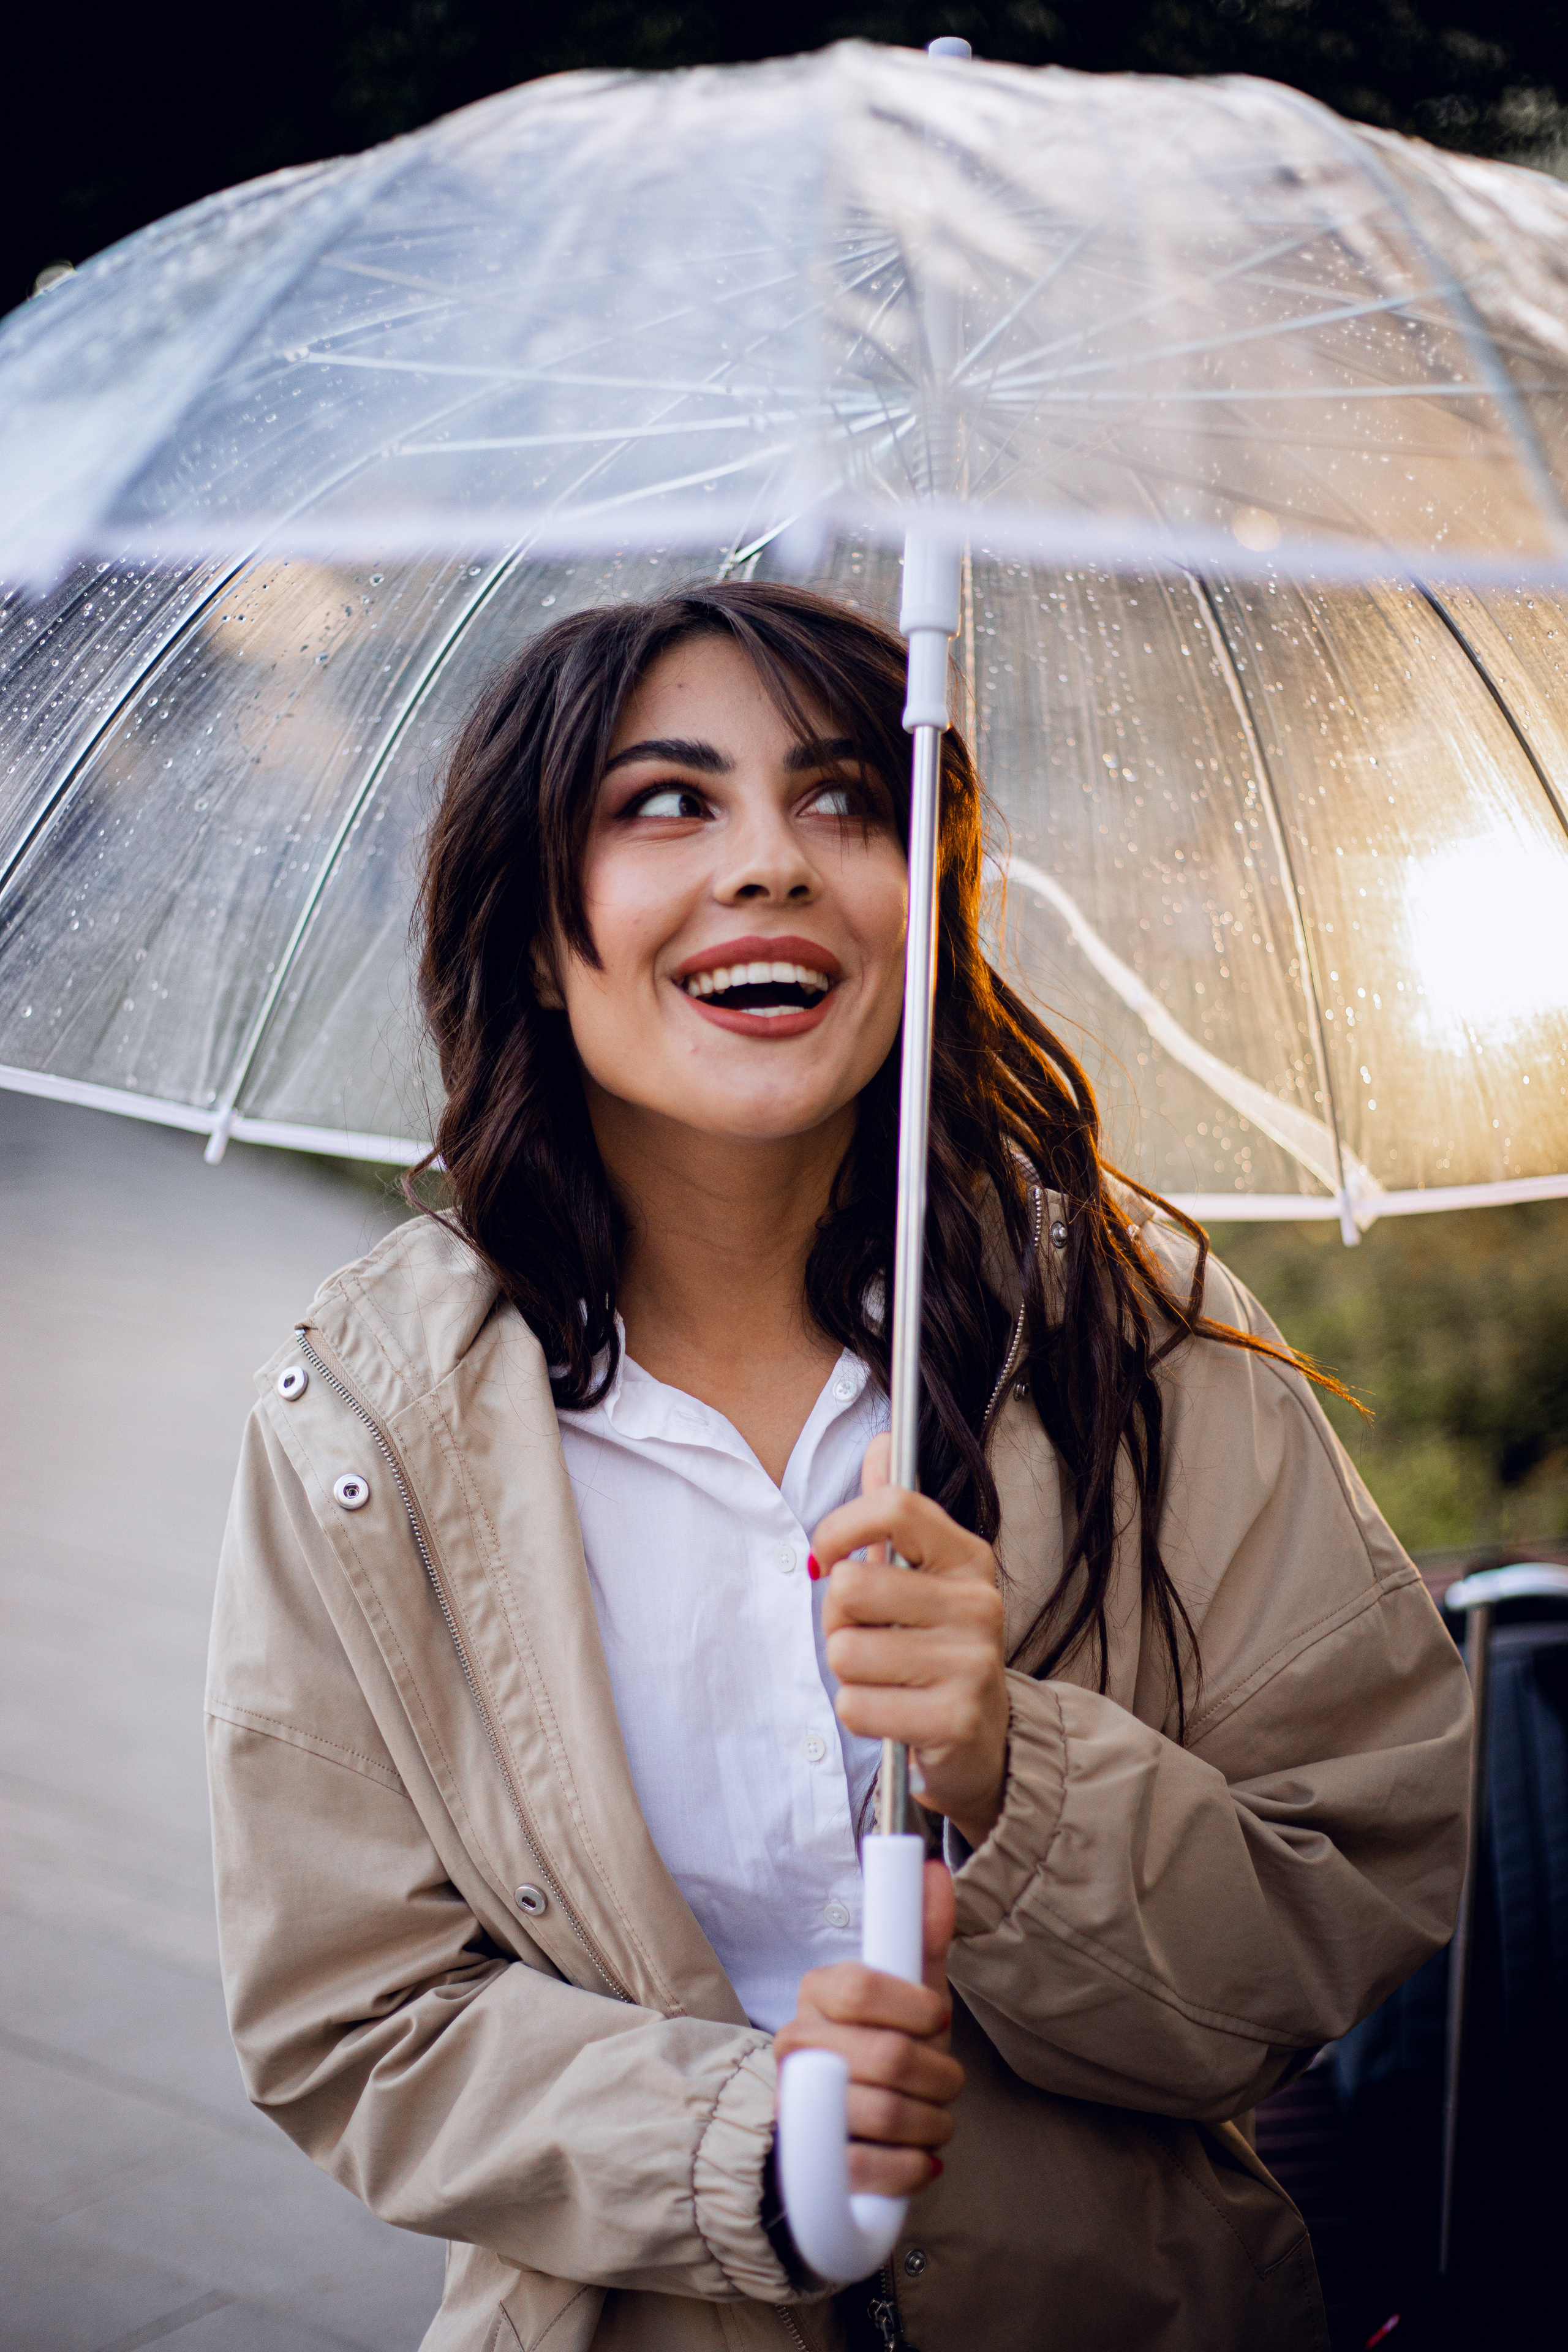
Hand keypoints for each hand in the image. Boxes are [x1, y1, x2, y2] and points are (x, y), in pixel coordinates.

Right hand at [774, 1862, 960, 2194]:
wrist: (835, 2130)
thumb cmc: (879, 2047)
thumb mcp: (906, 1991)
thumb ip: (921, 1934)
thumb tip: (937, 1872)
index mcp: (818, 1994)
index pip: (862, 1987)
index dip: (915, 2008)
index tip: (935, 2019)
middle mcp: (797, 2045)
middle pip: (889, 2057)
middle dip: (940, 2075)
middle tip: (943, 2081)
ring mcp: (797, 2107)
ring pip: (888, 2114)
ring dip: (932, 2122)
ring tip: (931, 2118)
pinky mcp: (809, 2166)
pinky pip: (871, 2170)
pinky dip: (911, 2168)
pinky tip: (916, 2157)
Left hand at [812, 1434, 1008, 1848]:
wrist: (982, 1738)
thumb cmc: (934, 1646)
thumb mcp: (921, 1575)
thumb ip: (894, 1514)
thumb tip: (882, 1443)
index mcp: (966, 1557)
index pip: (893, 1506)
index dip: (838, 1528)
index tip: (826, 1558)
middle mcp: (977, 1603)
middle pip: (852, 1584)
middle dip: (837, 1617)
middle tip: (866, 1635)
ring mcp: (972, 1662)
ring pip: (846, 1651)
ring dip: (848, 1671)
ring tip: (884, 1676)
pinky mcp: (955, 1718)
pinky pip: (856, 1705)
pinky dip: (859, 1712)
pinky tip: (893, 1711)